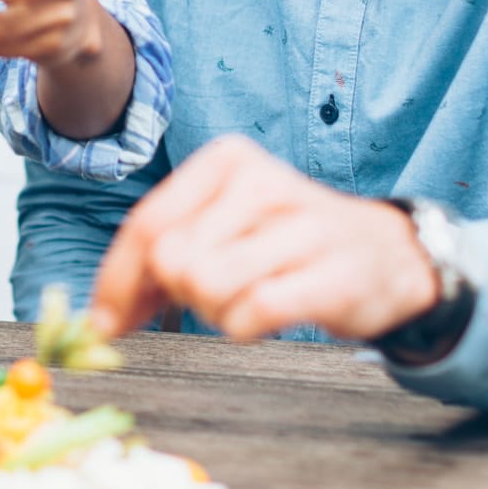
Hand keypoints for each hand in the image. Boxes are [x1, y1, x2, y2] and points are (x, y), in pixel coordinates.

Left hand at [87, 136, 440, 341]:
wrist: (388, 254)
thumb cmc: (288, 240)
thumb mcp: (224, 222)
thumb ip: (161, 254)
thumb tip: (99, 316)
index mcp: (228, 161)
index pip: (147, 225)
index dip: (117, 282)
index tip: (104, 324)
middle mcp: (262, 183)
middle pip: (172, 262)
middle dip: (179, 294)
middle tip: (213, 293)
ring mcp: (301, 228)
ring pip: (206, 288)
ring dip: (215, 312)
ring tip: (247, 297)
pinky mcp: (331, 276)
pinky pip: (250, 315)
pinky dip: (246, 327)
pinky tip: (269, 312)